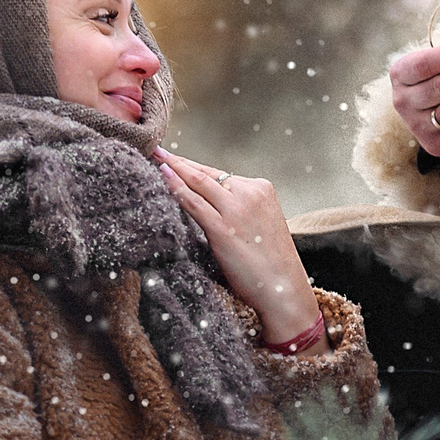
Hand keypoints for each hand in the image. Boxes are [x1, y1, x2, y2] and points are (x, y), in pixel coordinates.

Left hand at [158, 151, 323, 348]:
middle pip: (206, 173)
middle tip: (158, 151)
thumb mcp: (261, 223)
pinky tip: (163, 178)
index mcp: (261, 189)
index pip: (220, 174)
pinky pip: (193, 203)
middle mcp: (249, 193)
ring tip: (155, 160)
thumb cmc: (272, 262)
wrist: (284, 288)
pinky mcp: (222, 228)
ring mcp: (236, 209)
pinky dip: (176, 188)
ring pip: (198, 182)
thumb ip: (240, 208)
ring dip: (173, 169)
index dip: (194, 166)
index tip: (176, 159)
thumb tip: (210, 202)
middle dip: (179, 162)